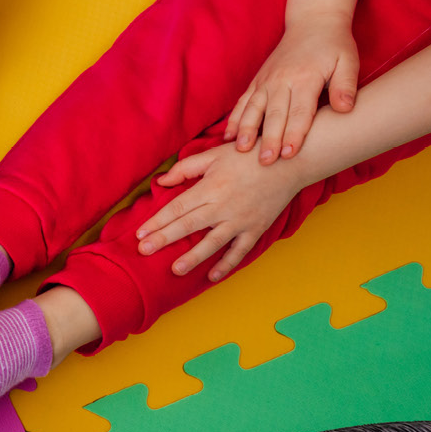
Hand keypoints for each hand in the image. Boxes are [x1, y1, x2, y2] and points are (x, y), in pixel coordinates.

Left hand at [135, 143, 303, 280]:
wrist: (291, 161)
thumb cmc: (248, 156)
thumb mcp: (215, 154)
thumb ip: (186, 168)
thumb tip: (161, 182)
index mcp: (211, 186)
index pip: (177, 207)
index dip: (157, 221)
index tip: (139, 234)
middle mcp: (224, 205)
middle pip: (189, 225)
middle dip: (164, 239)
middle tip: (144, 252)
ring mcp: (241, 219)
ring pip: (213, 242)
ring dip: (194, 257)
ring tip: (175, 270)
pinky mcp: (257, 228)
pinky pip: (240, 250)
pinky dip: (227, 264)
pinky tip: (212, 277)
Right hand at [226, 16, 358, 163]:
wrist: (313, 21)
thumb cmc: (334, 45)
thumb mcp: (348, 61)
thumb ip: (345, 85)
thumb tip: (345, 108)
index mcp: (305, 78)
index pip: (300, 111)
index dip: (294, 134)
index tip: (290, 154)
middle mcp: (282, 80)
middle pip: (274, 115)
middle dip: (269, 139)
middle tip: (266, 161)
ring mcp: (266, 81)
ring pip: (253, 109)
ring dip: (247, 131)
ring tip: (241, 150)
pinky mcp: (257, 81)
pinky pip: (243, 103)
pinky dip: (235, 120)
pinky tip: (228, 137)